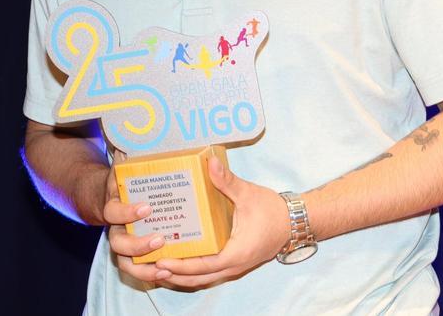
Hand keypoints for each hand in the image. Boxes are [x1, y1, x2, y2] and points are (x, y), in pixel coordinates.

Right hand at [103, 166, 172, 284]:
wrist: (112, 195)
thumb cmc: (127, 179)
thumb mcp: (127, 166)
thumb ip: (131, 157)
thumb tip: (136, 145)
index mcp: (114, 203)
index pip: (113, 211)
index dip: (127, 212)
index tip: (146, 207)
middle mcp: (116, 226)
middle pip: (117, 243)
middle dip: (137, 245)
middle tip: (159, 239)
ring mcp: (123, 242)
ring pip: (125, 262)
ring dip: (143, 268)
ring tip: (165, 268)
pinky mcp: (134, 253)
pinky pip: (137, 269)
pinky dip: (150, 274)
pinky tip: (168, 273)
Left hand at [153, 156, 290, 289]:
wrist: (293, 222)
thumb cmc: (272, 210)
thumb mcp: (248, 194)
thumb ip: (227, 181)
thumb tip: (210, 163)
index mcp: (236, 253)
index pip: (204, 266)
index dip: (181, 266)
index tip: (161, 261)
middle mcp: (234, 266)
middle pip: (198, 279)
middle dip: (173, 276)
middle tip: (149, 268)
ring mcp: (234, 267)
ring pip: (202, 279)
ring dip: (180, 277)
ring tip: (155, 270)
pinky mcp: (233, 263)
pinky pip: (208, 274)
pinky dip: (191, 273)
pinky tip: (175, 264)